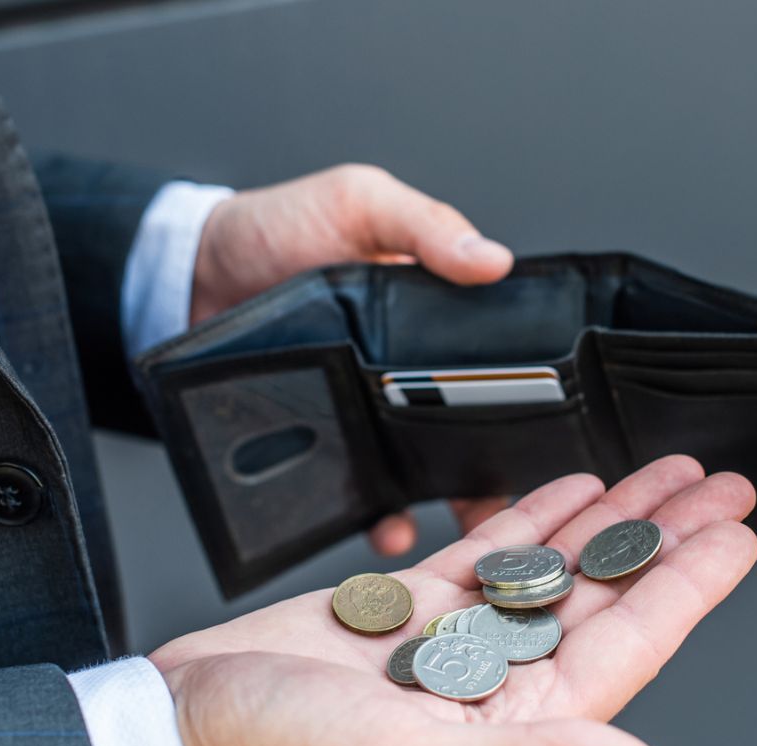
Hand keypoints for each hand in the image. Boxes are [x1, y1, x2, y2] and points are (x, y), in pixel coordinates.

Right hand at [149, 456, 756, 745]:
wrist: (182, 727)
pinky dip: (532, 518)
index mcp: (513, 723)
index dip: (687, 587)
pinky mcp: (405, 609)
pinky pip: (488, 553)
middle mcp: (495, 682)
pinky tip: (570, 488)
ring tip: (663, 475)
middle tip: (720, 484)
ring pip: (554, 568)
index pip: (627, 644)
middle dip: (664, 537)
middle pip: (604, 595)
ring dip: (610, 519)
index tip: (736, 536)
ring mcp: (452, 641)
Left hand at [190, 163, 517, 555]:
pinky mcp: (332, 444)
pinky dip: (383, 521)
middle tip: (522, 503)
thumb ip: (425, 227)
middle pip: (479, 432)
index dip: (537, 399)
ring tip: (467, 531)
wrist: (193, 273)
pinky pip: (364, 495)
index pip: (507, 363)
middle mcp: (413, 372)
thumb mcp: (362, 204)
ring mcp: (372, 413)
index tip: (563, 434)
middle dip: (504, 472)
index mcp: (437, 316)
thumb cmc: (281, 226)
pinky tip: (392, 531)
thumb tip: (494, 261)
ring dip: (453, 507)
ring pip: (431, 473)